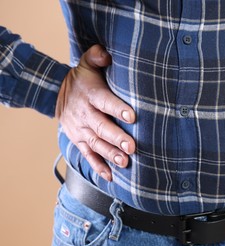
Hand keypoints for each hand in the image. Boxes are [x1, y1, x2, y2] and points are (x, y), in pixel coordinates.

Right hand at [56, 45, 135, 181]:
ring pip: (96, 144)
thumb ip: (97, 57)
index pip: (104, 101)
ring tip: (125, 162)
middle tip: (132, 146)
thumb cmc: (83, 79)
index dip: (118, 108)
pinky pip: (88, 155)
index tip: (132, 116)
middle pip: (101, 127)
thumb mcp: (87, 64)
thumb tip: (106, 54)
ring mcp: (80, 130)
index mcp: (90, 94)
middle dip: (116, 138)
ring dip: (110, 154)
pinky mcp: (78, 141)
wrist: (57, 94)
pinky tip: (110, 176)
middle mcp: (84, 114)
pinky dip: (98, 166)